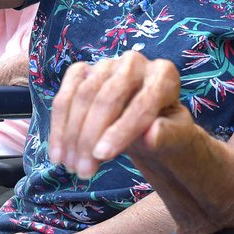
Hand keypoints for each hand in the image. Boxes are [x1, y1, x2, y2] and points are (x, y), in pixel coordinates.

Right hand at [49, 51, 187, 178]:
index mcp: (164, 74)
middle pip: (108, 96)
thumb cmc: (165, 131)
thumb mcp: (176, 137)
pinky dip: (59, 124)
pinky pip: (66, 94)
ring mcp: (107, 64)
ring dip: (71, 134)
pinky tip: (57, 151)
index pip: (141, 103)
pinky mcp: (84, 71)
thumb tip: (151, 135)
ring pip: (83, 95)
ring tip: (70, 166)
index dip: (121, 131)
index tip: (102, 156)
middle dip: (90, 135)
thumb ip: (167, 135)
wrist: (148, 126)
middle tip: (82, 170)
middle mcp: (134, 62)